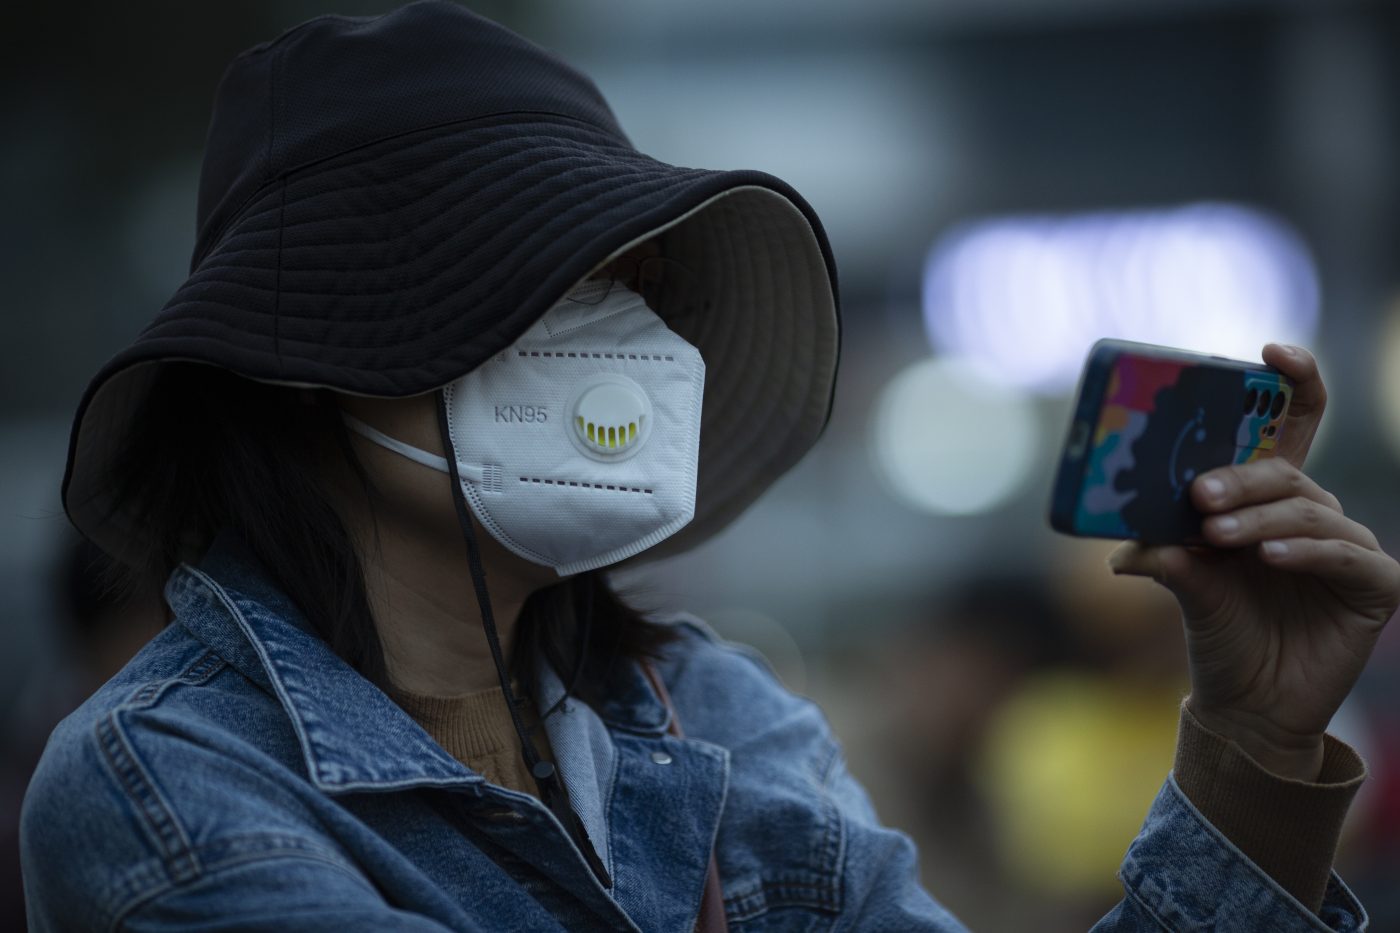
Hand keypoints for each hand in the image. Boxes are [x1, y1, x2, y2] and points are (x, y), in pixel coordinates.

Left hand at [1108, 344, 1399, 780]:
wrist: (1245, 704)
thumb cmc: (1216, 632)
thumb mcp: (1183, 584)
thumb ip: (1163, 553)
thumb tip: (1123, 548)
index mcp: (1270, 499)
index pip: (1294, 426)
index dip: (1293, 381)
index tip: (1270, 351)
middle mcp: (1314, 514)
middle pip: (1288, 473)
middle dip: (1243, 477)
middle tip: (1200, 495)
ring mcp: (1350, 549)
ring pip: (1310, 512)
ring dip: (1260, 521)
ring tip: (1218, 536)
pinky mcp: (1377, 588)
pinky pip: (1346, 556)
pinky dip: (1306, 552)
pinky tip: (1271, 558)